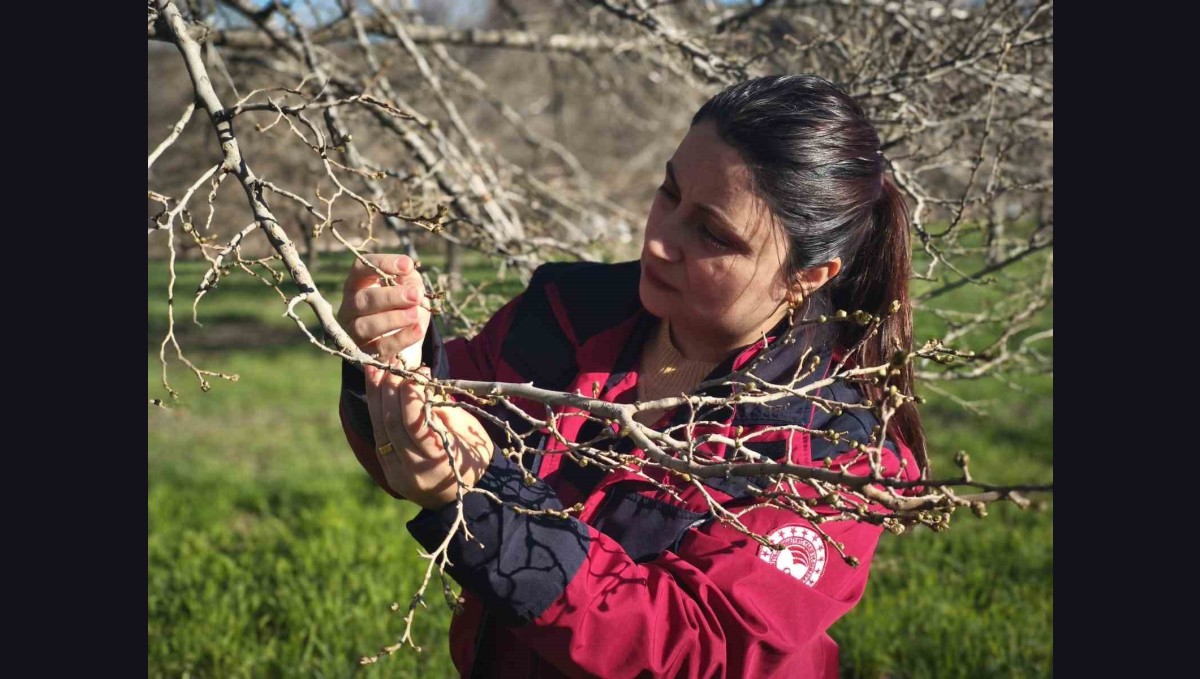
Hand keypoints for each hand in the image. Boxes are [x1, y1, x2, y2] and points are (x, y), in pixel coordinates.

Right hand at [336, 253, 429, 365]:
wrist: (402, 345)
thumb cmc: (402, 307)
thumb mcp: (408, 289)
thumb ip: (410, 281)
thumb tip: (412, 282)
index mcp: (357, 285)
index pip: (360, 269)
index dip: (382, 264)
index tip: (408, 265)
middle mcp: (349, 307)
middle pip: (362, 300)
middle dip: (391, 297)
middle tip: (416, 295)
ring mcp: (353, 332)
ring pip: (365, 326)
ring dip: (393, 319)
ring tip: (416, 313)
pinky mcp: (364, 354)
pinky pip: (379, 348)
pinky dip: (400, 339)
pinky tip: (418, 330)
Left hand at [364, 359, 495, 508]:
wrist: (463, 498)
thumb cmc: (475, 458)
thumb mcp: (469, 433)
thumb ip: (443, 410)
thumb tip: (420, 383)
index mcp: (439, 462)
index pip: (415, 425)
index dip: (411, 395)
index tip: (416, 372)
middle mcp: (413, 471)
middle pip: (392, 425)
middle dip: (391, 390)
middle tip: (394, 364)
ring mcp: (396, 474)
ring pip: (379, 429)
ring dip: (376, 396)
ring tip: (376, 368)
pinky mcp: (387, 470)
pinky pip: (379, 435)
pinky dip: (377, 410)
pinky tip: (376, 389)